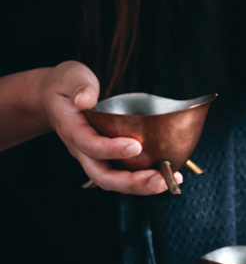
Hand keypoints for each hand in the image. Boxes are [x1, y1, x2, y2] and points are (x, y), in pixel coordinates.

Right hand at [41, 61, 180, 193]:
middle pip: (103, 176)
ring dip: (142, 186)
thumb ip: (80, 86)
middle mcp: (83, 150)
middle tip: (160, 178)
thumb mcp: (71, 77)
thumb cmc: (67, 87)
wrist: (56, 99)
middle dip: (132, 182)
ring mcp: (95, 157)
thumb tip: (86, 99)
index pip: (89, 145)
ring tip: (170, 180)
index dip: (111, 149)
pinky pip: (124, 175)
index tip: (135, 146)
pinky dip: (144, 179)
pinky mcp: (107, 159)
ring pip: (115, 181)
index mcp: (73, 130)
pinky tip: (167, 175)